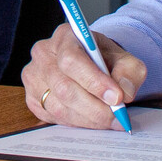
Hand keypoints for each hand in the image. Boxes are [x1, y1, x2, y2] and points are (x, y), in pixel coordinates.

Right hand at [20, 24, 146, 129]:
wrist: (90, 64)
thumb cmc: (104, 60)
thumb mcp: (124, 58)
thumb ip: (129, 72)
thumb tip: (125, 93)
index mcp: (65, 36)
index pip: (72, 60)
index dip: (94, 82)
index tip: (117, 98)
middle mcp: (43, 53)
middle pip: (64, 88)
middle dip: (95, 108)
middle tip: (118, 117)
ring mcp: (33, 76)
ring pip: (59, 107)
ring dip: (88, 119)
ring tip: (109, 120)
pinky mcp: (31, 97)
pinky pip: (53, 117)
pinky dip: (77, 123)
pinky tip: (92, 119)